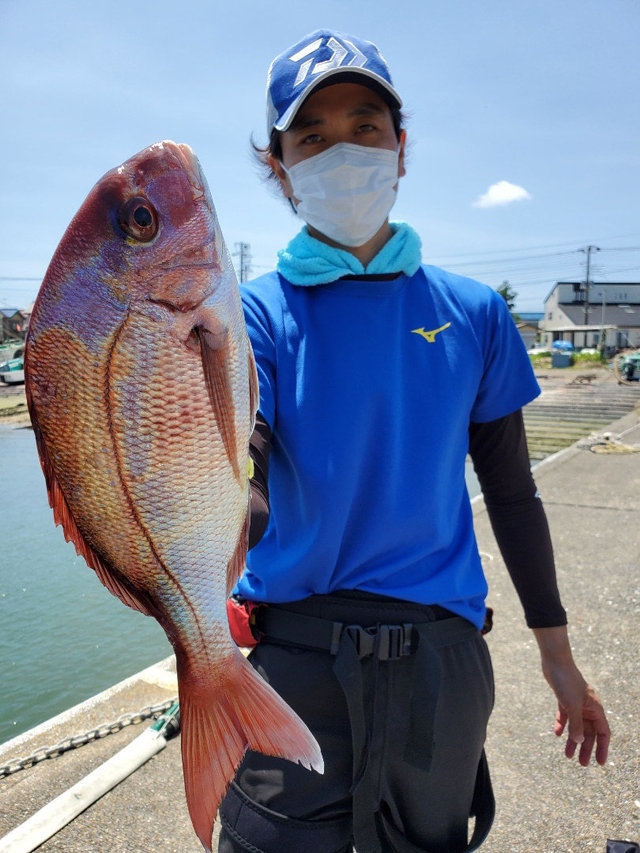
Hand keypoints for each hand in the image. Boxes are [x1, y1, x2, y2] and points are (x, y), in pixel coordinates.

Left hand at [533, 626, 610, 765]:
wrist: (555, 661)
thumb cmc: (566, 681)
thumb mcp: (571, 705)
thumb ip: (576, 724)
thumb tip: (579, 741)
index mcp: (595, 709)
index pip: (603, 733)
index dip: (603, 748)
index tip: (600, 763)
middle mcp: (587, 707)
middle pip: (589, 732)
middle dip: (586, 748)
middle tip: (582, 764)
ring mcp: (576, 703)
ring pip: (577, 726)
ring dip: (573, 740)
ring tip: (567, 755)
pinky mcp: (564, 698)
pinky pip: (565, 716)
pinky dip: (562, 725)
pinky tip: (556, 734)